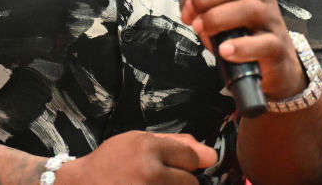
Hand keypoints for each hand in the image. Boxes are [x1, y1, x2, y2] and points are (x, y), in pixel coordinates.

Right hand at [56, 131, 215, 183]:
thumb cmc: (110, 163)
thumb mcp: (137, 140)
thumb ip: (175, 143)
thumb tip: (211, 155)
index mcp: (148, 148)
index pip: (191, 157)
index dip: (184, 162)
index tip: (173, 164)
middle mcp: (149, 172)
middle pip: (191, 182)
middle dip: (180, 181)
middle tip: (158, 179)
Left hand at [179, 0, 305, 98]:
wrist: (274, 67)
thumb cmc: (243, 34)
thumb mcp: (221, 12)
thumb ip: (202, 4)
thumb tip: (187, 4)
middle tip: (191, 11)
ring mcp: (272, 22)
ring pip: (248, 9)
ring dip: (216, 18)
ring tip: (200, 28)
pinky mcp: (276, 48)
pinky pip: (262, 43)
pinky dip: (240, 47)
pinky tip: (224, 50)